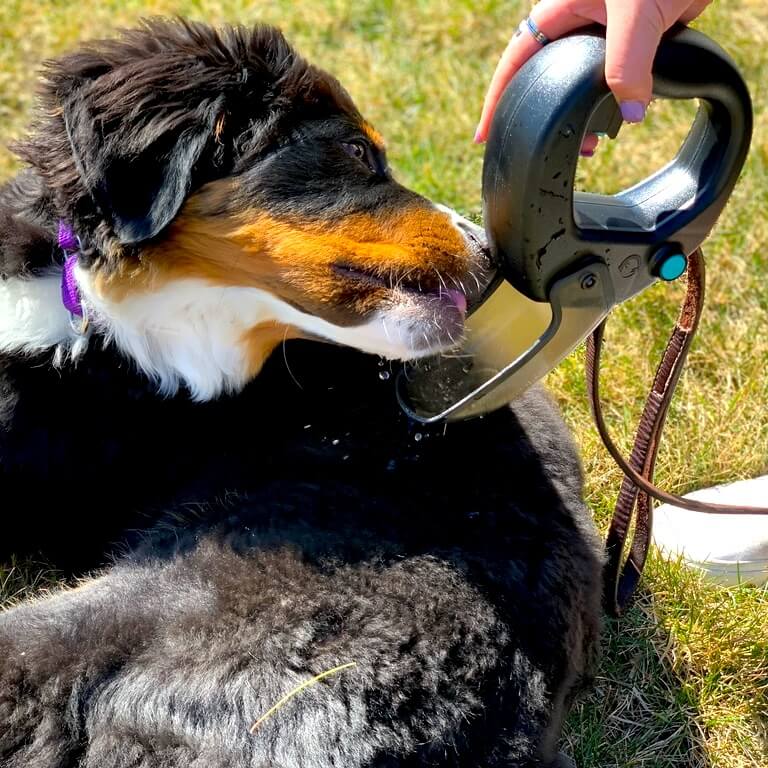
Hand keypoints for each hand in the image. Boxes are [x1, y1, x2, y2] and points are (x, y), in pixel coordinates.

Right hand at [475, 0, 711, 143]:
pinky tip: (620, 120)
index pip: (514, 62)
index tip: (486, 134)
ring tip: (589, 146)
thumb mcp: (634, 15)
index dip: (497, 99)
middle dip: (544, 115)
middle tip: (547, 148)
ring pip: (581, 83)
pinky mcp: (633, 38)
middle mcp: (575, 23)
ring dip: (583, 114)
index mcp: (558, 12)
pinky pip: (615, 78)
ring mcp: (603, 32)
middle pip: (545, 78)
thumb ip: (628, 64)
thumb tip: (630, 114)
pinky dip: (614, 102)